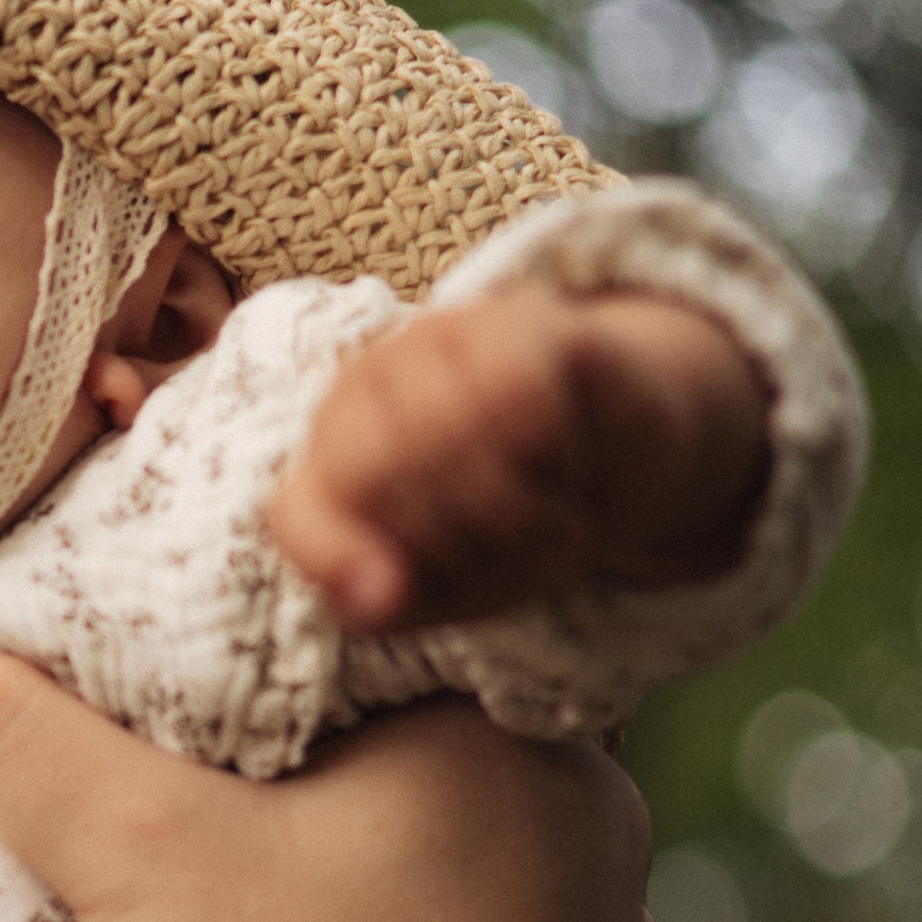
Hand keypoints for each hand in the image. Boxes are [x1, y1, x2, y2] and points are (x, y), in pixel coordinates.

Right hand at [0, 664, 652, 921]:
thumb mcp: (143, 869)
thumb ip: (27, 753)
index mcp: (498, 705)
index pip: (339, 620)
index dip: (229, 634)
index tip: (142, 667)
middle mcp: (578, 785)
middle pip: (385, 720)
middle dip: (281, 741)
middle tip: (177, 760)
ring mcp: (598, 900)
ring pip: (434, 821)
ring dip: (344, 836)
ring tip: (244, 860)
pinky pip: (472, 919)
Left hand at [267, 286, 770, 633]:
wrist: (623, 451)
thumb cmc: (515, 525)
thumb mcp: (447, 587)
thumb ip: (386, 602)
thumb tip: (374, 599)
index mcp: (329, 458)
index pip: (297, 513)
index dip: (341, 563)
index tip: (396, 598)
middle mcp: (364, 388)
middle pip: (375, 478)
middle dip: (455, 545)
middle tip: (514, 562)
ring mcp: (434, 342)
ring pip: (449, 433)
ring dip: (519, 511)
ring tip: (555, 527)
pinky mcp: (517, 320)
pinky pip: (522, 397)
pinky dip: (559, 454)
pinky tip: (572, 465)